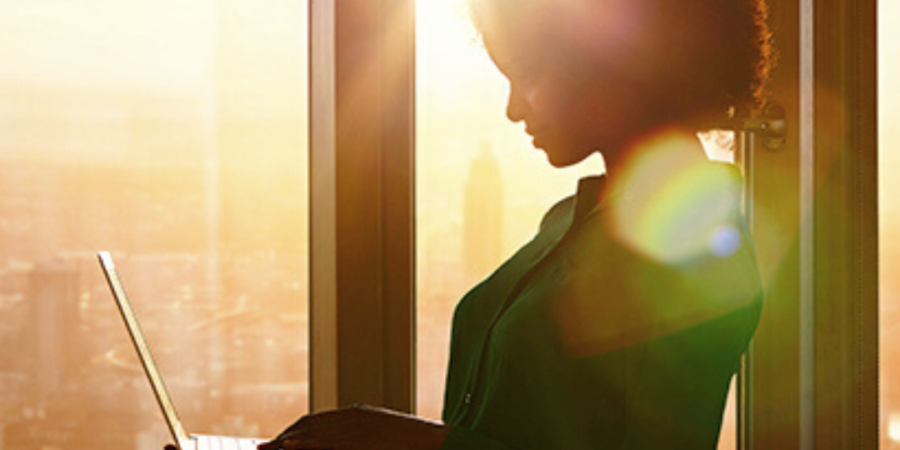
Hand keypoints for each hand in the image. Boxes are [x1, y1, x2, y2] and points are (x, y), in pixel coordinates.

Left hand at [258, 404, 450, 449]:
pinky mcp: (356, 439)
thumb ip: (363, 440)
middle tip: (261, 447)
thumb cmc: (411, 444)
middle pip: (307, 424)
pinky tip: (286, 447)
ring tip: (265, 449)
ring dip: (284, 441)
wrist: (432, 441)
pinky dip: (302, 443)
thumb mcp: (382, 438)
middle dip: (283, 437)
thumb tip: (354, 444)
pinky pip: (323, 441)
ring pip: (310, 431)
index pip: (316, 421)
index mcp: (356, 415)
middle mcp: (351, 417)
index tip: (277, 442)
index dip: (294, 432)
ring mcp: (353, 426)